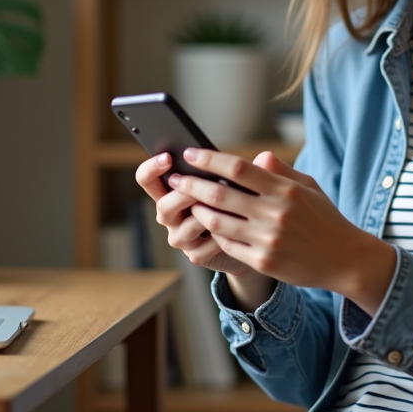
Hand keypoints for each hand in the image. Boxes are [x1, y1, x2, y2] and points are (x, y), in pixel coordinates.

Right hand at [134, 152, 253, 276]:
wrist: (250, 238)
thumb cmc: (239, 201)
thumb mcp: (239, 181)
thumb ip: (245, 170)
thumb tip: (265, 157)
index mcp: (172, 190)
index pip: (147, 179)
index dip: (152, 168)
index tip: (169, 157)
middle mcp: (171, 215)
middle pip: (163, 205)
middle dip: (184, 194)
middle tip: (202, 186)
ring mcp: (181, 237)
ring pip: (185, 226)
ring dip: (207, 215)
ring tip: (229, 207)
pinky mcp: (195, 255)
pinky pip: (202, 246)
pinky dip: (220, 237)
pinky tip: (237, 231)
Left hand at [169, 148, 395, 314]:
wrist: (344, 259)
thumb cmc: (324, 218)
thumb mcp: (309, 187)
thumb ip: (280, 171)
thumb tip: (257, 156)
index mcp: (285, 189)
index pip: (238, 168)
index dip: (209, 160)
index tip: (190, 154)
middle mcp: (275, 213)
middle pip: (220, 194)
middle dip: (191, 185)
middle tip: (176, 180)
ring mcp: (268, 239)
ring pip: (218, 222)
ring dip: (198, 212)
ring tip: (190, 205)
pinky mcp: (264, 261)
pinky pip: (228, 245)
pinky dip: (216, 234)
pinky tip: (210, 227)